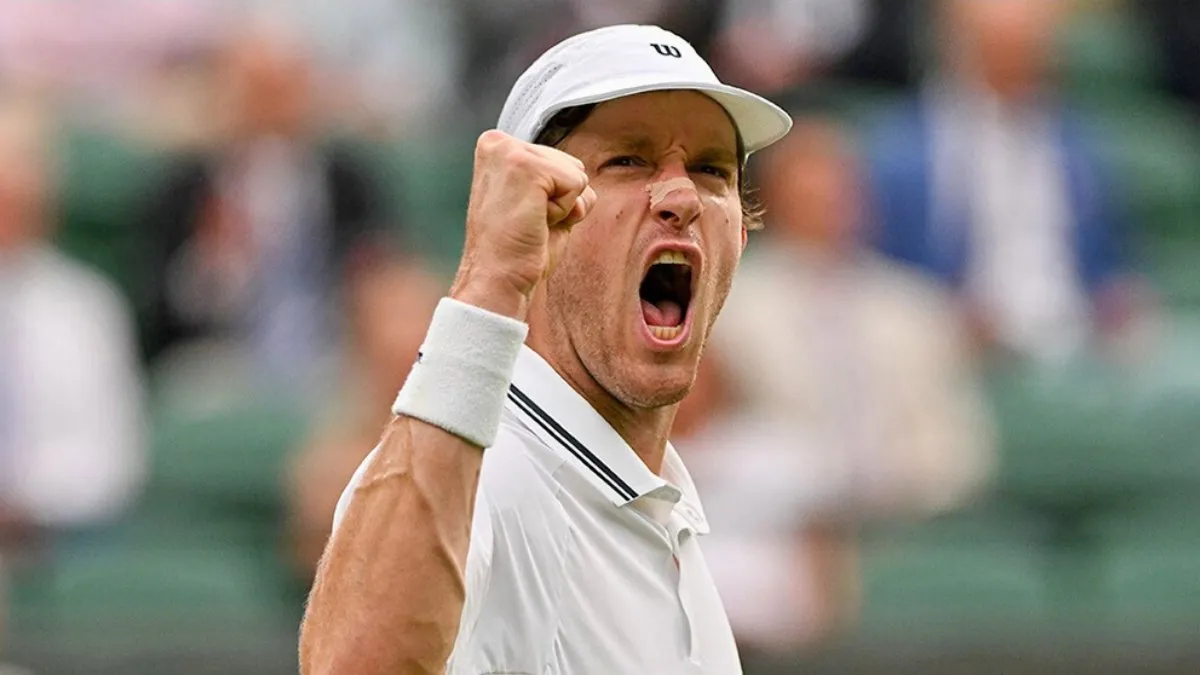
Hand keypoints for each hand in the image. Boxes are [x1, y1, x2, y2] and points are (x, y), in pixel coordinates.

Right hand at [450, 130, 596, 319]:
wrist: (498, 280)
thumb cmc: (516, 250)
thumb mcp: (533, 203)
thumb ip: (550, 179)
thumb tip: (582, 173)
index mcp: (496, 147)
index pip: (560, 162)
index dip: (554, 197)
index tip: (525, 215)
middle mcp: (498, 142)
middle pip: (571, 164)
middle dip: (562, 200)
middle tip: (529, 222)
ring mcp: (509, 151)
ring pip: (577, 173)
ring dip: (564, 206)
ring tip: (531, 222)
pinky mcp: (524, 166)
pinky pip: (577, 185)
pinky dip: (565, 211)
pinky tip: (536, 222)